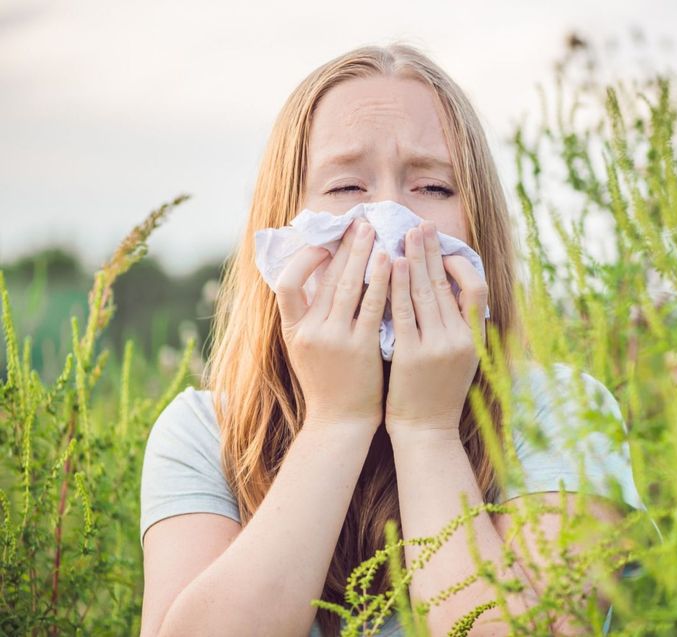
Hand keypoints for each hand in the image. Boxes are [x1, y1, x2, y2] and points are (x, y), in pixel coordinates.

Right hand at [273, 218, 390, 429]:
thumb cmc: (328, 384)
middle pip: (325, 278)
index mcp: (292, 331)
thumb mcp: (305, 350)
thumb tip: (316, 277)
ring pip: (348, 286)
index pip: (285, 284)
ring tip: (374, 231)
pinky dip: (381, 280)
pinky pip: (372, 305)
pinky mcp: (361, 347)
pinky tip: (391, 261)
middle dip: (343, 246)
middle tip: (358, 221)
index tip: (323, 245)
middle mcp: (310, 332)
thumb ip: (306, 317)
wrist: (341, 422)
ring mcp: (335, 340)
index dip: (303, 260)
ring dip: (362, 254)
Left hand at [384, 220, 487, 435]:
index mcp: (474, 340)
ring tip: (405, 235)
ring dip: (415, 259)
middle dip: (433, 251)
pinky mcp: (411, 355)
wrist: (426, 431)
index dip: (460, 266)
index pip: (476, 290)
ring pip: (426, 292)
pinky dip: (398, 286)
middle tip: (421, 225)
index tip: (444, 250)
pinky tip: (392, 265)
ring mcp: (436, 347)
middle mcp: (459, 340)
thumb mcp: (462, 361)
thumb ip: (459, 328)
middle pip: (447, 284)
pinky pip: (404, 312)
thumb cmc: (439, 395)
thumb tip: (453, 293)